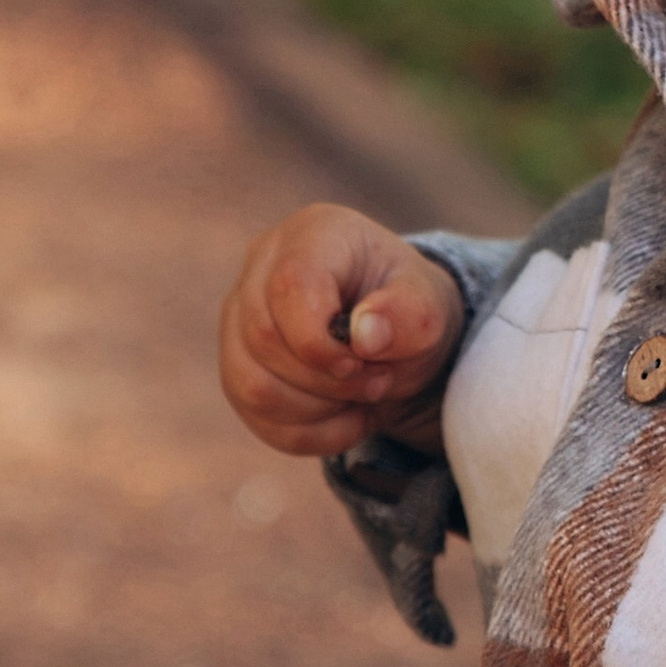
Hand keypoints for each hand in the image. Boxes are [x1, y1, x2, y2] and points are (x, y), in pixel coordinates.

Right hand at [221, 202, 465, 460]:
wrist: (396, 336)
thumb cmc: (408, 310)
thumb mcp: (429, 308)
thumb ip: (408, 315)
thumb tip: (364, 334)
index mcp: (314, 234)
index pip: (290, 286)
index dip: (320, 340)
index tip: (363, 360)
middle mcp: (262, 264)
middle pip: (264, 340)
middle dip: (328, 380)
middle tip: (378, 380)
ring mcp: (240, 314)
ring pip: (251, 385)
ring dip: (317, 410)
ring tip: (361, 397)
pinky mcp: (236, 361)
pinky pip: (253, 414)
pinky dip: (307, 432)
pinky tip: (342, 417)